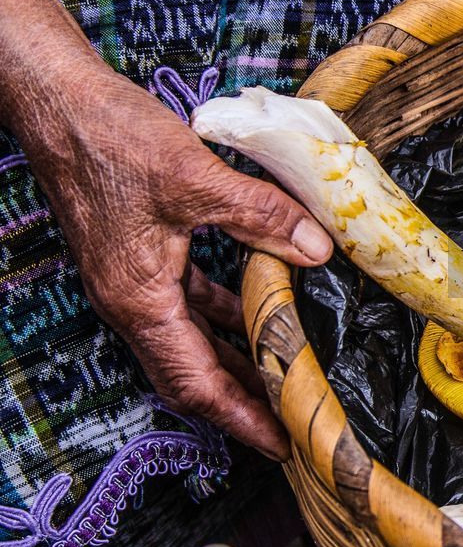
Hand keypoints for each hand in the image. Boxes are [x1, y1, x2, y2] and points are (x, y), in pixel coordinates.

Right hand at [11, 57, 332, 459]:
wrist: (59, 103)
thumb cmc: (111, 140)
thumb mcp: (196, 179)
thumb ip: (262, 217)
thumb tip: (317, 248)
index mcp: (140, 300)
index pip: (195, 383)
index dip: (241, 416)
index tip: (280, 443)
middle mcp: (133, 301)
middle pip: (193, 372)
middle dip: (243, 400)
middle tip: (292, 422)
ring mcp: (135, 279)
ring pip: (194, 338)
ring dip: (238, 357)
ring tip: (285, 375)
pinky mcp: (141, 255)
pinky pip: (190, 300)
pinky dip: (227, 310)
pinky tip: (262, 305)